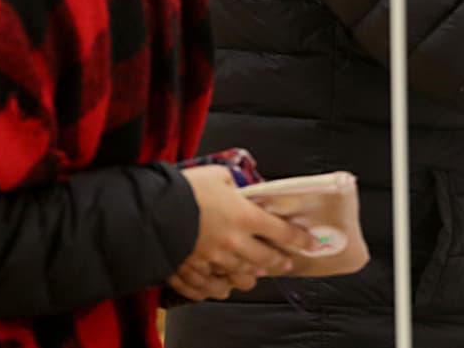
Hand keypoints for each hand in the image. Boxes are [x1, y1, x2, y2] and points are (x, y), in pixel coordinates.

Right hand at [173, 165, 315, 300]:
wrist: (153, 211)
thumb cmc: (185, 189)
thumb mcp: (217, 175)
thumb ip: (234, 184)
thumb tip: (240, 189)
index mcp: (244, 217)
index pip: (282, 231)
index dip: (300, 239)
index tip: (310, 243)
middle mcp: (234, 243)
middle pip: (265, 261)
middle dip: (278, 262)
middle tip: (284, 262)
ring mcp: (214, 262)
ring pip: (241, 279)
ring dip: (250, 277)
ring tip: (252, 274)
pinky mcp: (194, 272)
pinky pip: (212, 288)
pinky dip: (219, 287)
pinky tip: (222, 284)